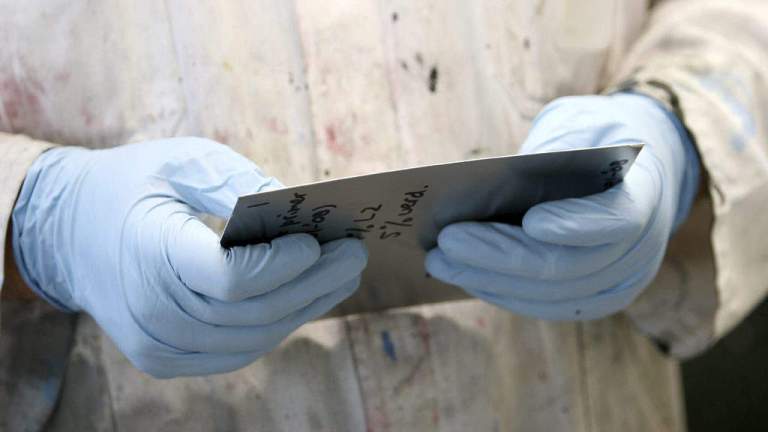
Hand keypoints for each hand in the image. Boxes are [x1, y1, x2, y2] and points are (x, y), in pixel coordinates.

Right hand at [12, 138, 367, 376]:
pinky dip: (277, 326)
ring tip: (343, 276)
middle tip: (355, 256)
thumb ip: (238, 183)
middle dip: (313, 284)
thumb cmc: (130, 186)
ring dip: (304, 308)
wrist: (66, 233)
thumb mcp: (180, 162)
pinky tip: (307, 299)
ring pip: (252, 338)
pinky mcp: (165, 358)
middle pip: (253, 313)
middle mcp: (151, 311)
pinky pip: (236, 350)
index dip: (282, 264)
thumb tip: (299, 207)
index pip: (229, 279)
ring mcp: (157, 344)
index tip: (320, 241)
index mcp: (148, 254)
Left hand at [426, 93, 698, 319]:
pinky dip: (501, 292)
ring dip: (489, 279)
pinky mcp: (594, 300)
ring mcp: (620, 282)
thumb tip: (486, 191)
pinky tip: (464, 275)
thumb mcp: (578, 125)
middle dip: (500, 256)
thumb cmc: (595, 140)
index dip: (574, 224)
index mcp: (647, 192)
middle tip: (446, 242)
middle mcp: (642, 248)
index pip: (617, 218)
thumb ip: (550, 153)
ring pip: (550, 294)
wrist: (631, 172)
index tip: (530, 220)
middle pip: (568, 266)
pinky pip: (546, 306)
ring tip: (439, 261)